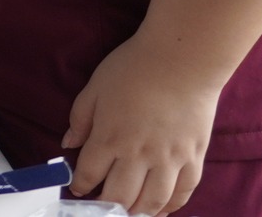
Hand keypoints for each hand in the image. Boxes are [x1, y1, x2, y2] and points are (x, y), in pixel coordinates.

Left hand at [63, 34, 222, 214]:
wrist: (182, 59)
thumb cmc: (133, 68)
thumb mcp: (95, 87)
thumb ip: (80, 118)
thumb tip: (68, 143)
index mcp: (109, 137)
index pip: (89, 174)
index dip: (80, 186)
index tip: (77, 190)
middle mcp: (138, 155)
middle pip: (120, 196)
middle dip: (106, 205)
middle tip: (101, 205)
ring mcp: (169, 160)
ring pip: (152, 202)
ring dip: (137, 212)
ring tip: (128, 212)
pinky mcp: (193, 158)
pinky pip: (183, 193)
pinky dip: (170, 206)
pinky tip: (160, 209)